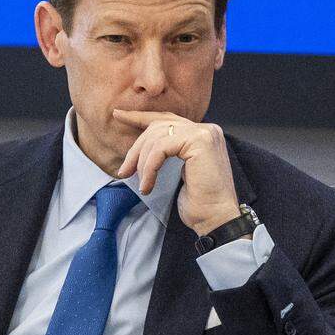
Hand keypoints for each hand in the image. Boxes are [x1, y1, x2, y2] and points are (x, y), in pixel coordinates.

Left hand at [112, 109, 241, 235]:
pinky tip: (148, 186)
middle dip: (136, 148)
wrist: (216, 219)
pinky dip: (149, 167)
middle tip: (123, 171)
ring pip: (157, 136)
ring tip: (140, 184)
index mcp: (201, 135)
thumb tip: (139, 149)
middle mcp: (205, 129)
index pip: (166, 119)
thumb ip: (168, 153)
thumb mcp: (179, 172)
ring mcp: (204, 133)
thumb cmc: (199, 203)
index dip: (140, 117)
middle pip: (158, 126)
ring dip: (141, 162)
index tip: (118, 115)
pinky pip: (161, 148)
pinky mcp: (199, 141)